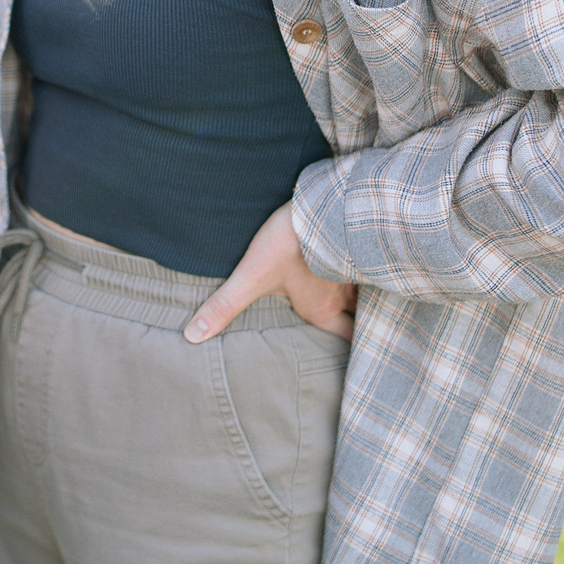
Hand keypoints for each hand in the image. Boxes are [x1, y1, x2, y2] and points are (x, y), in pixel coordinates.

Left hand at [184, 202, 355, 342]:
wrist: (324, 204)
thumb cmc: (287, 243)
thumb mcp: (250, 276)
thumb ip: (223, 306)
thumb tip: (192, 336)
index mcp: (321, 310)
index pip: (345, 339)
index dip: (351, 349)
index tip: (353, 359)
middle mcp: (343, 295)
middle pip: (361, 317)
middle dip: (360, 322)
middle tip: (359, 325)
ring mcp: (357, 268)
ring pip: (368, 289)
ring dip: (364, 292)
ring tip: (357, 292)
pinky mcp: (360, 243)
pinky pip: (371, 263)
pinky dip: (368, 266)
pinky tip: (360, 257)